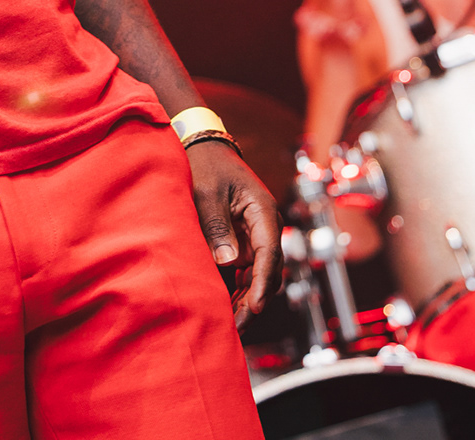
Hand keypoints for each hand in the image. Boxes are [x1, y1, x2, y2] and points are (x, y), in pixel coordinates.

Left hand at [186, 140, 281, 327]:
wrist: (204, 149)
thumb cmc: (206, 166)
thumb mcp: (208, 194)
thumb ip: (218, 227)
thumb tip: (228, 262)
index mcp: (264, 212)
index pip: (270, 254)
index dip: (264, 284)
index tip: (256, 307)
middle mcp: (265, 227)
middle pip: (268, 271)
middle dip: (255, 299)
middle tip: (237, 326)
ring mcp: (256, 235)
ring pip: (258, 274)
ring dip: (247, 298)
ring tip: (231, 324)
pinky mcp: (244, 240)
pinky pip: (247, 270)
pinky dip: (239, 288)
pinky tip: (226, 307)